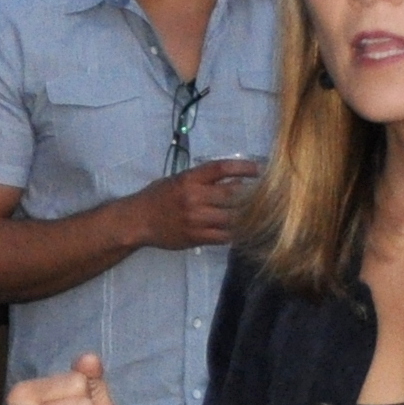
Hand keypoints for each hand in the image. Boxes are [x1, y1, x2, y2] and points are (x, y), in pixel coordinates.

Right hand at [121, 158, 259, 250]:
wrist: (137, 221)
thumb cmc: (160, 197)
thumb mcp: (180, 180)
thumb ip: (205, 181)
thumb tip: (239, 182)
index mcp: (189, 179)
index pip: (221, 169)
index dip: (243, 167)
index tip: (260, 169)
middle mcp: (193, 198)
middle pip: (232, 195)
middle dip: (251, 195)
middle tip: (266, 194)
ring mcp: (195, 219)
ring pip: (232, 217)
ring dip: (247, 216)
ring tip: (258, 213)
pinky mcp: (196, 237)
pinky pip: (224, 236)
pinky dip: (236, 232)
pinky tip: (242, 229)